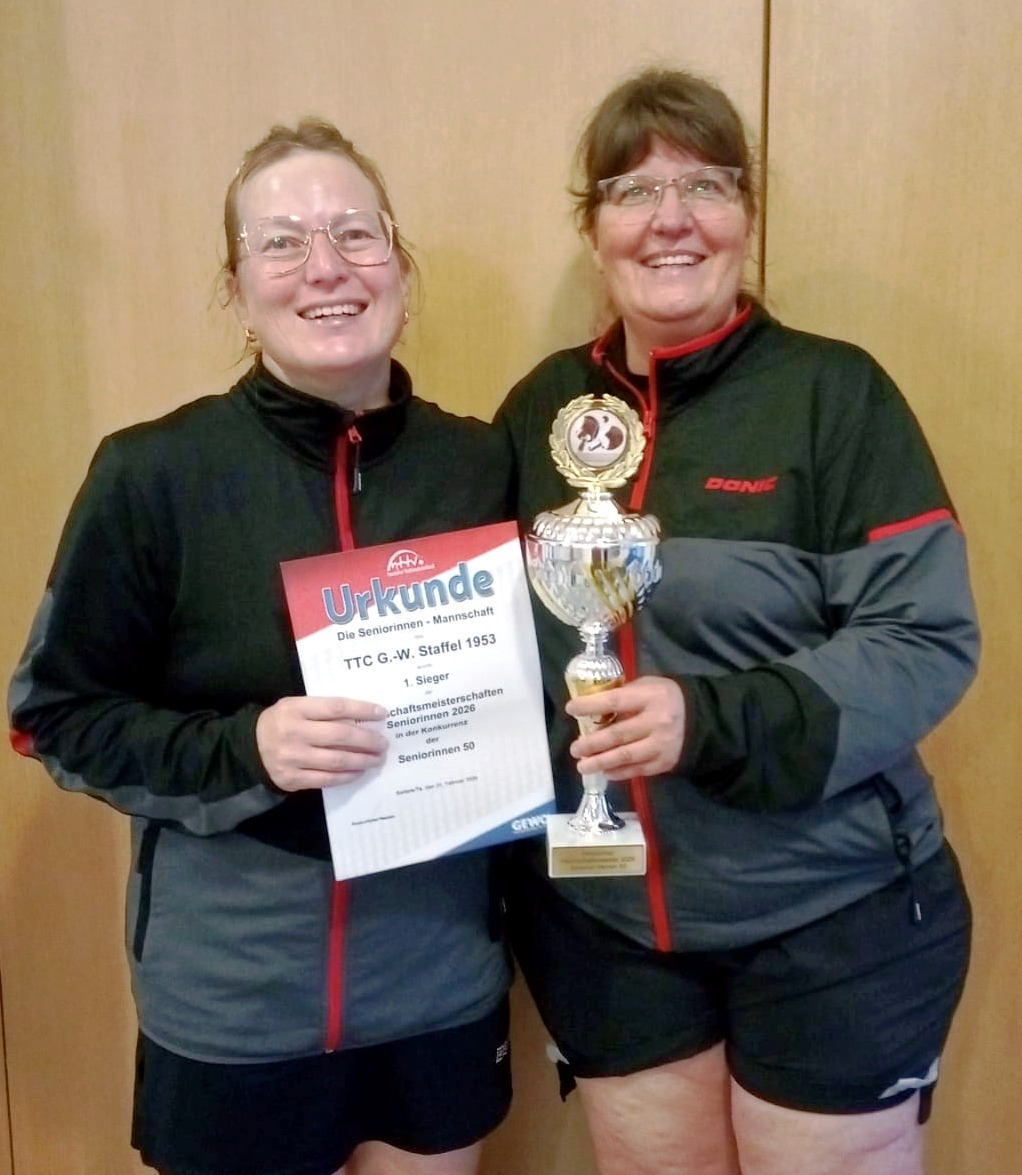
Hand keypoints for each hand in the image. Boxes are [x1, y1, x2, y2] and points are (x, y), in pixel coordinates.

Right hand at [256, 696, 387, 791]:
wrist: (249, 747)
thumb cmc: (282, 721)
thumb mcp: (296, 706)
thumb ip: (323, 710)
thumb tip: (362, 718)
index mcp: (296, 709)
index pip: (336, 708)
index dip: (362, 710)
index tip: (382, 714)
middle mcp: (294, 732)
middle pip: (340, 736)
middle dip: (367, 740)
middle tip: (383, 743)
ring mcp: (292, 758)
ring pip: (336, 760)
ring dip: (362, 760)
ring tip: (377, 759)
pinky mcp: (291, 779)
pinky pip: (326, 779)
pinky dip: (346, 776)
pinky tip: (358, 771)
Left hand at [566, 676, 685, 779]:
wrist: (700, 718)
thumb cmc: (664, 697)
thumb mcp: (647, 686)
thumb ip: (623, 695)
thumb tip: (591, 708)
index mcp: (650, 697)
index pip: (614, 702)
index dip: (590, 706)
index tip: (571, 709)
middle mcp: (656, 721)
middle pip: (617, 735)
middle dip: (592, 743)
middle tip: (574, 748)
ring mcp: (662, 744)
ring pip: (625, 756)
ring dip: (600, 762)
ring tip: (582, 766)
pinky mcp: (664, 762)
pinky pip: (636, 770)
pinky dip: (618, 772)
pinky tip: (604, 771)